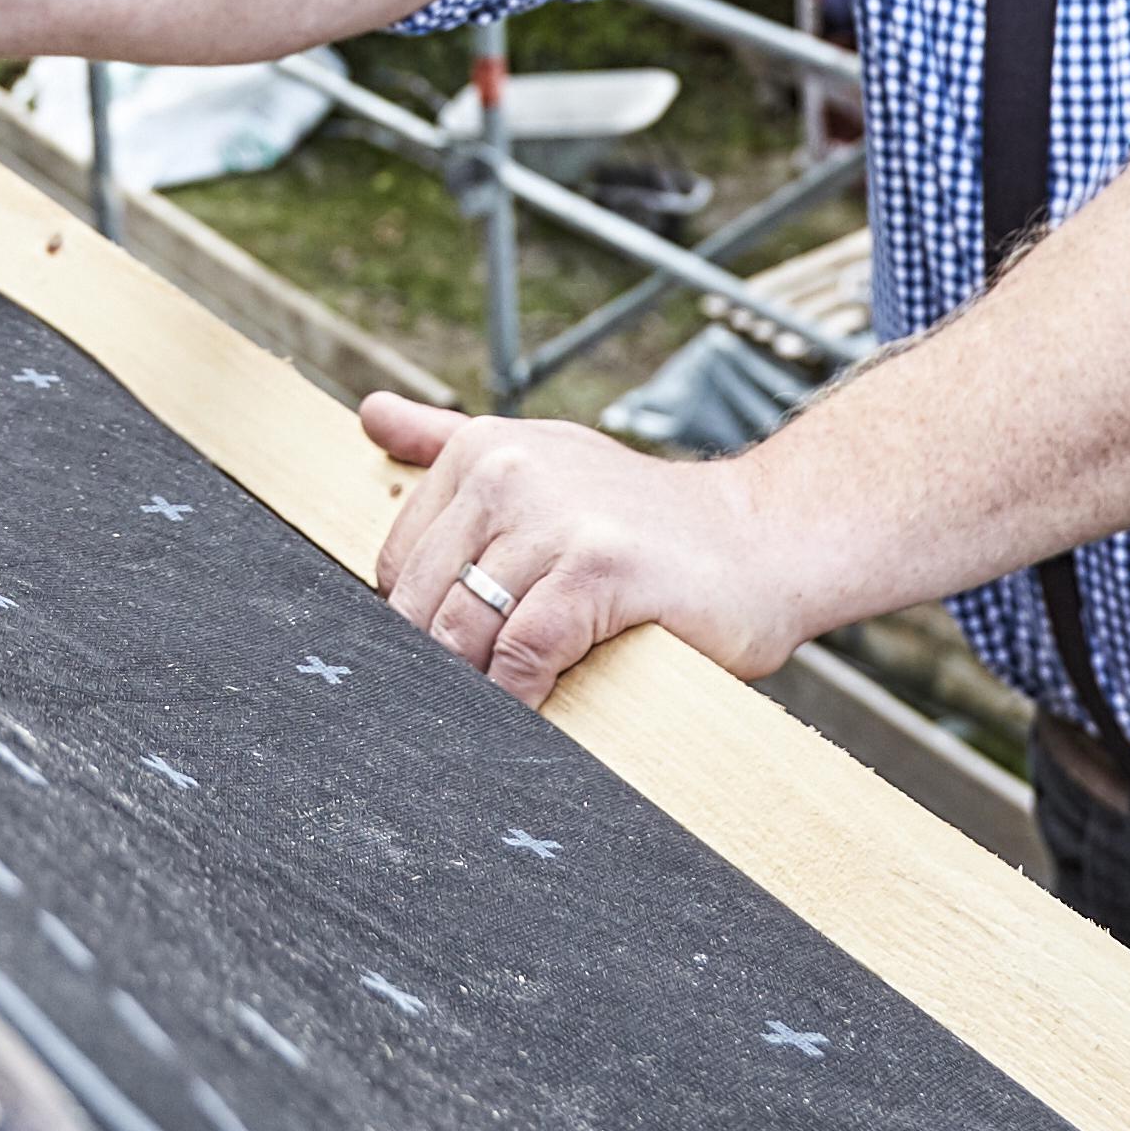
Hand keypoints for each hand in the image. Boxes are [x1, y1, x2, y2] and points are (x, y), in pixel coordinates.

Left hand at [359, 392, 804, 707]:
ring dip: (471, 688)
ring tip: (493, 717)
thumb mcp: (544, 455)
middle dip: (437, 665)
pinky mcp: (598, 571)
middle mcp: (509, 473)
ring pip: (463, 630)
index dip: (418, 623)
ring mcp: (554, 520)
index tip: (449, 656)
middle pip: (423, 603)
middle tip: (461, 705)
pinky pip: (522, 654)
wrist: (761, 540)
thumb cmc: (644, 519)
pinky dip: (515, 697)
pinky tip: (529, 714)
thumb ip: (449, 442)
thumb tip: (368, 413)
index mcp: (484, 449)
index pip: (400, 566)